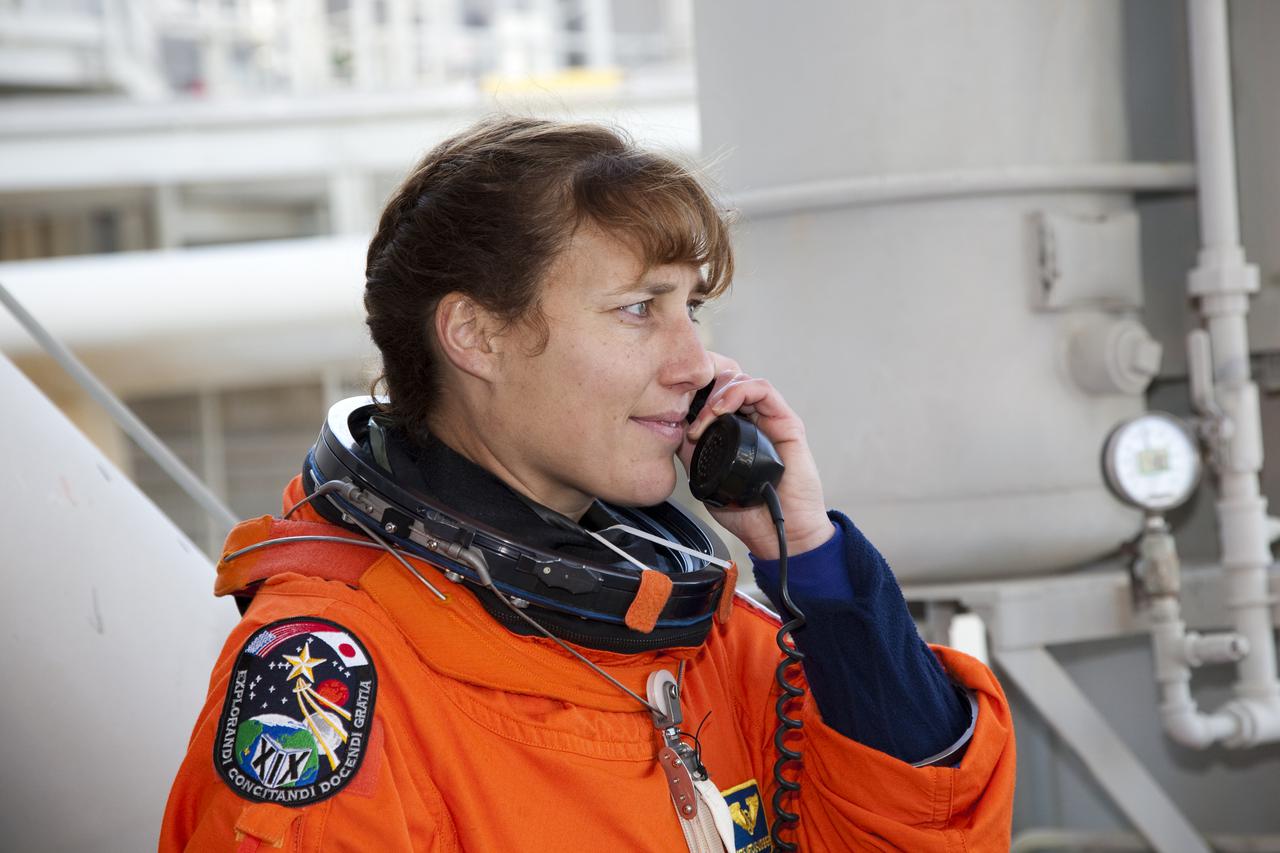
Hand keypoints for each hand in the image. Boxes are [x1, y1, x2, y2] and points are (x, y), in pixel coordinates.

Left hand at [681, 353, 834, 558]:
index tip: (674, 403)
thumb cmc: (747, 510)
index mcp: (733, 430)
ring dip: (717, 392)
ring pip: (741, 379)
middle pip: (725, 380)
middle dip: (702, 387)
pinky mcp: (786, 421)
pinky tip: (722, 409)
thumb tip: (672, 429)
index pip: (712, 394)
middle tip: (687, 409)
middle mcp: (751, 419)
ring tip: (705, 416)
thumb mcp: (706, 476)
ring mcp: (768, 419)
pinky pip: (763, 389)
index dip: (694, 391)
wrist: (775, 532)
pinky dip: (739, 391)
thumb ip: (692, 451)